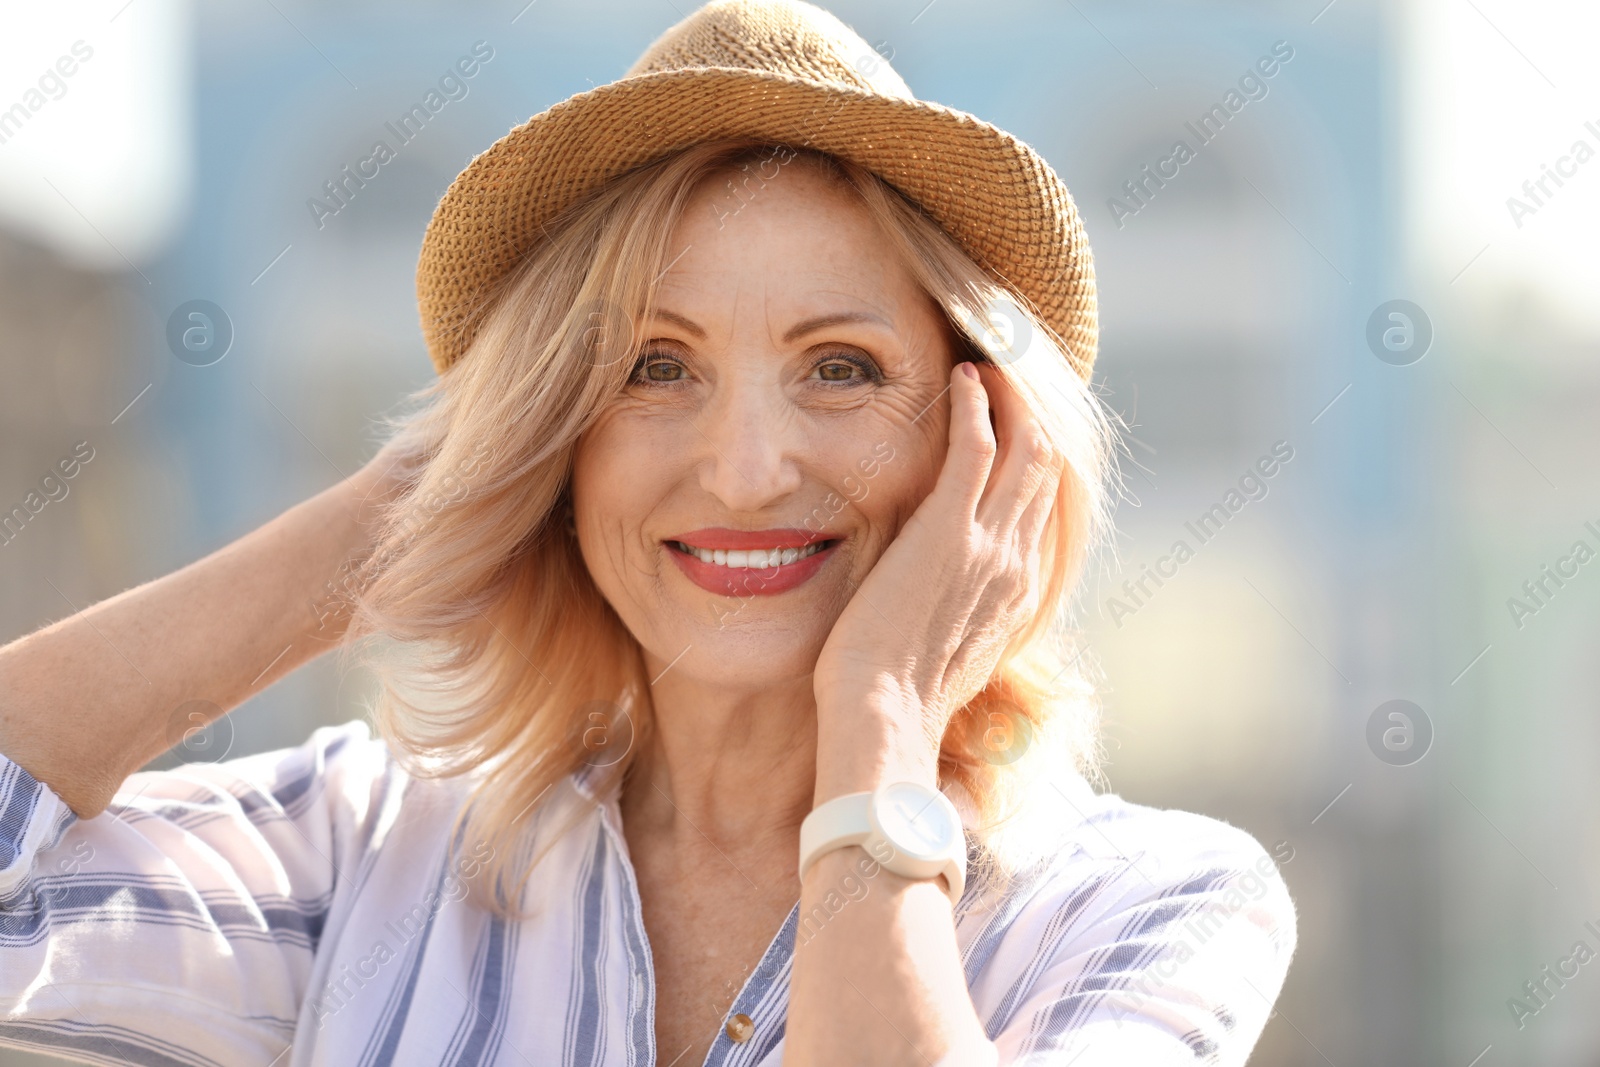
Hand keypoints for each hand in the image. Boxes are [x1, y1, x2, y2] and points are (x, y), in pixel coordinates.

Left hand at [810, 361, 1063, 800]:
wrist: (884, 720)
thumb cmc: (896, 695)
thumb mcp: (948, 649)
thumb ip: (958, 610)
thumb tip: (944, 596)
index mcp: (1018, 589)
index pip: (1042, 502)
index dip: (1035, 451)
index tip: (1016, 416)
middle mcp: (1017, 562)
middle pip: (1047, 464)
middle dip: (1032, 408)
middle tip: (1009, 367)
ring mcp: (988, 546)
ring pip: (1026, 447)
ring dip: (1011, 396)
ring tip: (989, 361)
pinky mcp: (949, 535)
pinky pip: (978, 450)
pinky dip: (978, 407)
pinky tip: (964, 378)